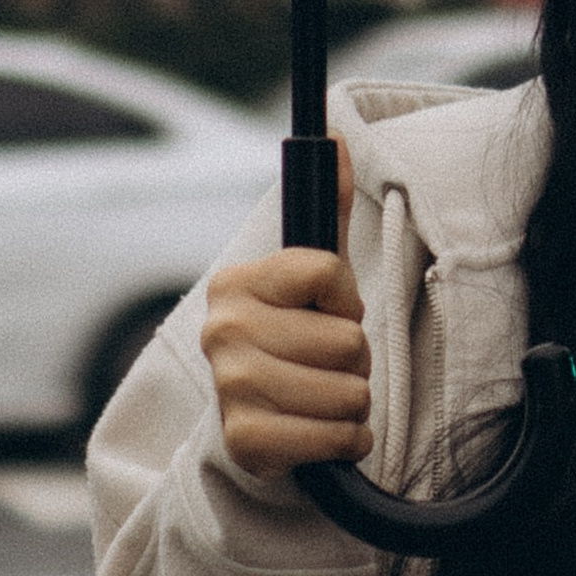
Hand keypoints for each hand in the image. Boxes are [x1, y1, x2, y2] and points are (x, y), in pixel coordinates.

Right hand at [202, 142, 370, 478]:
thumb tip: (336, 133)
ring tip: (321, 399)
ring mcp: (231, 389)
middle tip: (322, 367)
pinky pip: (340, 438)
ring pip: (350, 390)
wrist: (258, 428)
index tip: (324, 313)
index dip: (345, 300)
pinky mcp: (248, 443)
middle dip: (352, 360)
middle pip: (347, 338)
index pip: (330, 273)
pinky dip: (347, 441)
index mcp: (237, 284)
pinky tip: (321, 435)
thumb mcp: (312, 275)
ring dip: (352, 403)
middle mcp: (223, 331)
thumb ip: (328, 205)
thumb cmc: (294, 341)